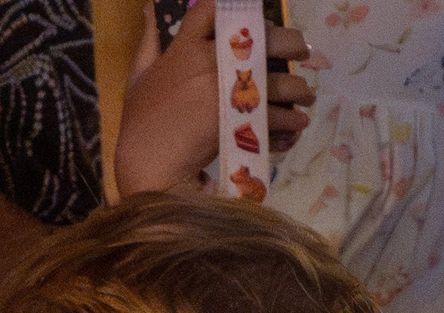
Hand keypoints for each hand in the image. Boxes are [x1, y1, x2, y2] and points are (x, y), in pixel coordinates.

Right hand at [112, 0, 315, 197]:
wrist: (148, 165)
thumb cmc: (140, 123)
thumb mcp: (138, 75)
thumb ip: (149, 42)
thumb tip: (151, 10)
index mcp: (185, 48)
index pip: (214, 9)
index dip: (242, 9)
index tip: (258, 20)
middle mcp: (210, 62)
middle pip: (263, 38)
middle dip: (289, 42)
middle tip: (301, 51)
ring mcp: (228, 93)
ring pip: (280, 81)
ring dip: (298, 88)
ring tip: (305, 94)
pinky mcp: (240, 123)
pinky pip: (279, 117)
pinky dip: (292, 122)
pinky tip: (297, 124)